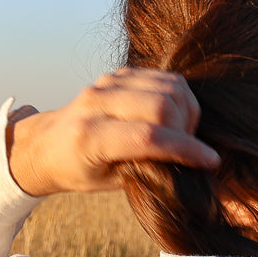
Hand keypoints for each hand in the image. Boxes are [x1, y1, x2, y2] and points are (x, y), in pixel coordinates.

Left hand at [6, 68, 220, 196]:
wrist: (47, 144)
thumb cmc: (80, 170)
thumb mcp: (110, 182)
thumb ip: (148, 168)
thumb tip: (191, 164)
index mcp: (89, 137)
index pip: (149, 137)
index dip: (186, 149)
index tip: (210, 161)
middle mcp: (96, 103)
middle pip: (162, 105)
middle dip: (187, 129)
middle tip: (188, 149)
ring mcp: (107, 83)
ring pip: (168, 86)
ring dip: (187, 111)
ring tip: (181, 133)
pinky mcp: (118, 73)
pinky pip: (164, 78)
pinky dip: (179, 97)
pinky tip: (173, 118)